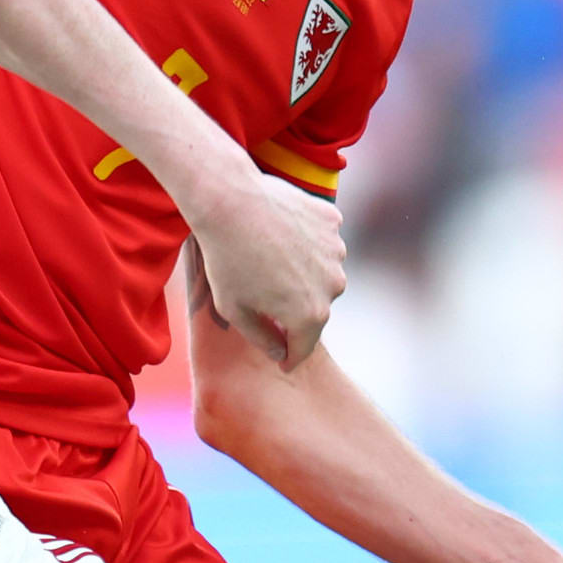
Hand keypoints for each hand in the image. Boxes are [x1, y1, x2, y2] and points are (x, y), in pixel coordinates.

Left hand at [179, 180, 346, 367]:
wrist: (230, 201)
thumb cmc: (226, 259)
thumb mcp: (234, 309)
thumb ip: (261, 338)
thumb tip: (281, 353)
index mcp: (309, 314)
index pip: (305, 346)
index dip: (292, 357)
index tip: (284, 361)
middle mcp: (332, 286)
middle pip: (316, 307)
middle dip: (297, 308)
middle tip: (269, 295)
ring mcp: (336, 251)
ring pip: (323, 271)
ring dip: (305, 272)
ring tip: (273, 259)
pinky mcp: (332, 221)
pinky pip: (323, 239)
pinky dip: (308, 241)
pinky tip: (283, 233)